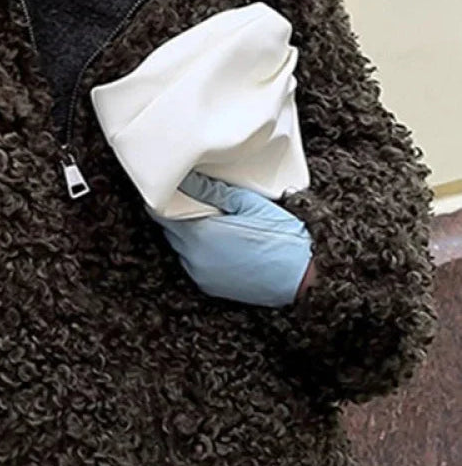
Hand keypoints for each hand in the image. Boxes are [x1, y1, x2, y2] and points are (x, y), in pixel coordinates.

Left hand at [149, 171, 313, 307]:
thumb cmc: (280, 237)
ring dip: (186, 234)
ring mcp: (200, 274)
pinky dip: (198, 251)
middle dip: (176, 214)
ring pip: (180, 247)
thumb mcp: (247, 203)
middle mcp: (194, 258)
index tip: (170, 189)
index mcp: (200, 235)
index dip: (165, 199)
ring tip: (209, 220)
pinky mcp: (208, 286)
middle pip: (169, 230)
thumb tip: (188, 179)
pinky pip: (192, 263)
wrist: (303, 275)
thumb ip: (213, 191)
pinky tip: (218, 241)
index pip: (162, 214)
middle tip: (192, 200)